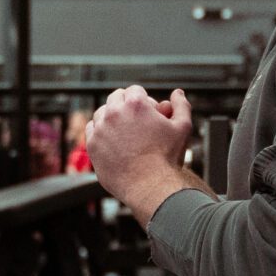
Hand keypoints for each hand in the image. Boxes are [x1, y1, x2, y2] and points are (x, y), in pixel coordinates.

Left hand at [85, 85, 193, 199]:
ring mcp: (100, 128)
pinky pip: (92, 129)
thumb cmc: (167, 158)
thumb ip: (181, 106)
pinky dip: (100, 131)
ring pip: (102, 112)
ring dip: (112, 117)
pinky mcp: (92, 144)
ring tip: (126, 131)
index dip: (144, 99)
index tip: (149, 112)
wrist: (150, 186)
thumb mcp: (183, 128)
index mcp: (135, 103)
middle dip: (126, 105)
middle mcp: (114, 112)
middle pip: (116, 97)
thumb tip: (177, 93)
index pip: (134, 90)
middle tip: (137, 120)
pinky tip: (113, 141)